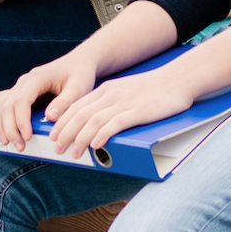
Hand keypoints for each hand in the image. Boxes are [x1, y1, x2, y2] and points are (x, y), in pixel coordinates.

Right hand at [0, 52, 100, 151]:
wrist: (78, 62)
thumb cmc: (79, 75)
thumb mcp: (79, 88)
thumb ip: (65, 102)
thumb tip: (49, 117)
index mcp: (37, 78)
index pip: (21, 100)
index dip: (21, 120)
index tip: (27, 136)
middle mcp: (24, 81)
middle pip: (7, 105)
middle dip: (10, 128)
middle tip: (19, 147)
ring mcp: (19, 86)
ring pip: (0, 104)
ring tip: (7, 143)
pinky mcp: (19, 92)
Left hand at [46, 65, 194, 160]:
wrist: (177, 79)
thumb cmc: (153, 89)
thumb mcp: (125, 92)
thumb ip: (111, 104)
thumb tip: (97, 122)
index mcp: (105, 90)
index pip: (76, 106)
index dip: (62, 121)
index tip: (53, 135)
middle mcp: (110, 95)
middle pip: (80, 114)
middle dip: (65, 133)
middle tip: (57, 148)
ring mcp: (123, 103)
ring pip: (94, 120)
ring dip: (80, 138)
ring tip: (74, 152)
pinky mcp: (138, 111)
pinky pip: (116, 123)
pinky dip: (103, 134)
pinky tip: (96, 145)